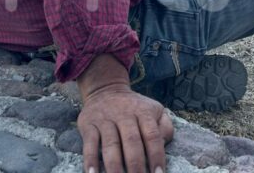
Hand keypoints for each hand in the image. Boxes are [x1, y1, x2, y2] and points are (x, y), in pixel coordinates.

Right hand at [77, 55, 173, 172]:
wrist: (105, 89)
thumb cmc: (135, 108)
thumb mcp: (154, 110)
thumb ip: (164, 126)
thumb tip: (164, 144)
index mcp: (143, 112)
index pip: (152, 135)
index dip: (156, 155)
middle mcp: (124, 115)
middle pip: (132, 142)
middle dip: (136, 165)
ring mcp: (105, 120)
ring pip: (111, 145)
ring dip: (115, 167)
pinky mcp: (88, 125)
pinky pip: (89, 144)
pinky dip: (90, 160)